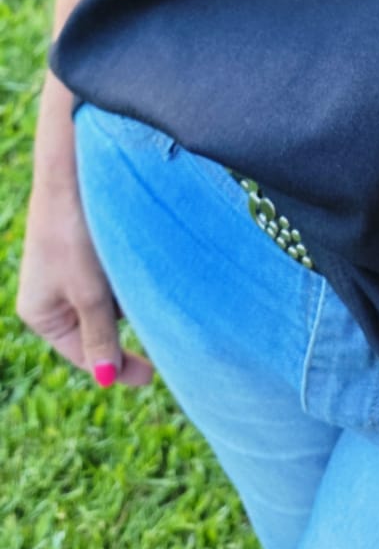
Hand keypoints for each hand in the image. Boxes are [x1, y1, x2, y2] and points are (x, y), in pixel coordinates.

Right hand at [16, 165, 155, 388]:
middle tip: (164, 336)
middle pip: (99, 328)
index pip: (84, 353)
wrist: (74, 169)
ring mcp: (73, 272)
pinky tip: (149, 268)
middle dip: (127, 330)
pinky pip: (116, 276)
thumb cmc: (74, 231)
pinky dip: (132, 277)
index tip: (151, 376)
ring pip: (112, 301)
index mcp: (43, 313)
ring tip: (155, 291)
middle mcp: (55, 295)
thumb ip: (100, 335)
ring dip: (134, 300)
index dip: (116, 366)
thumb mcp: (89, 291)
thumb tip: (108, 378)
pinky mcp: (92, 250)